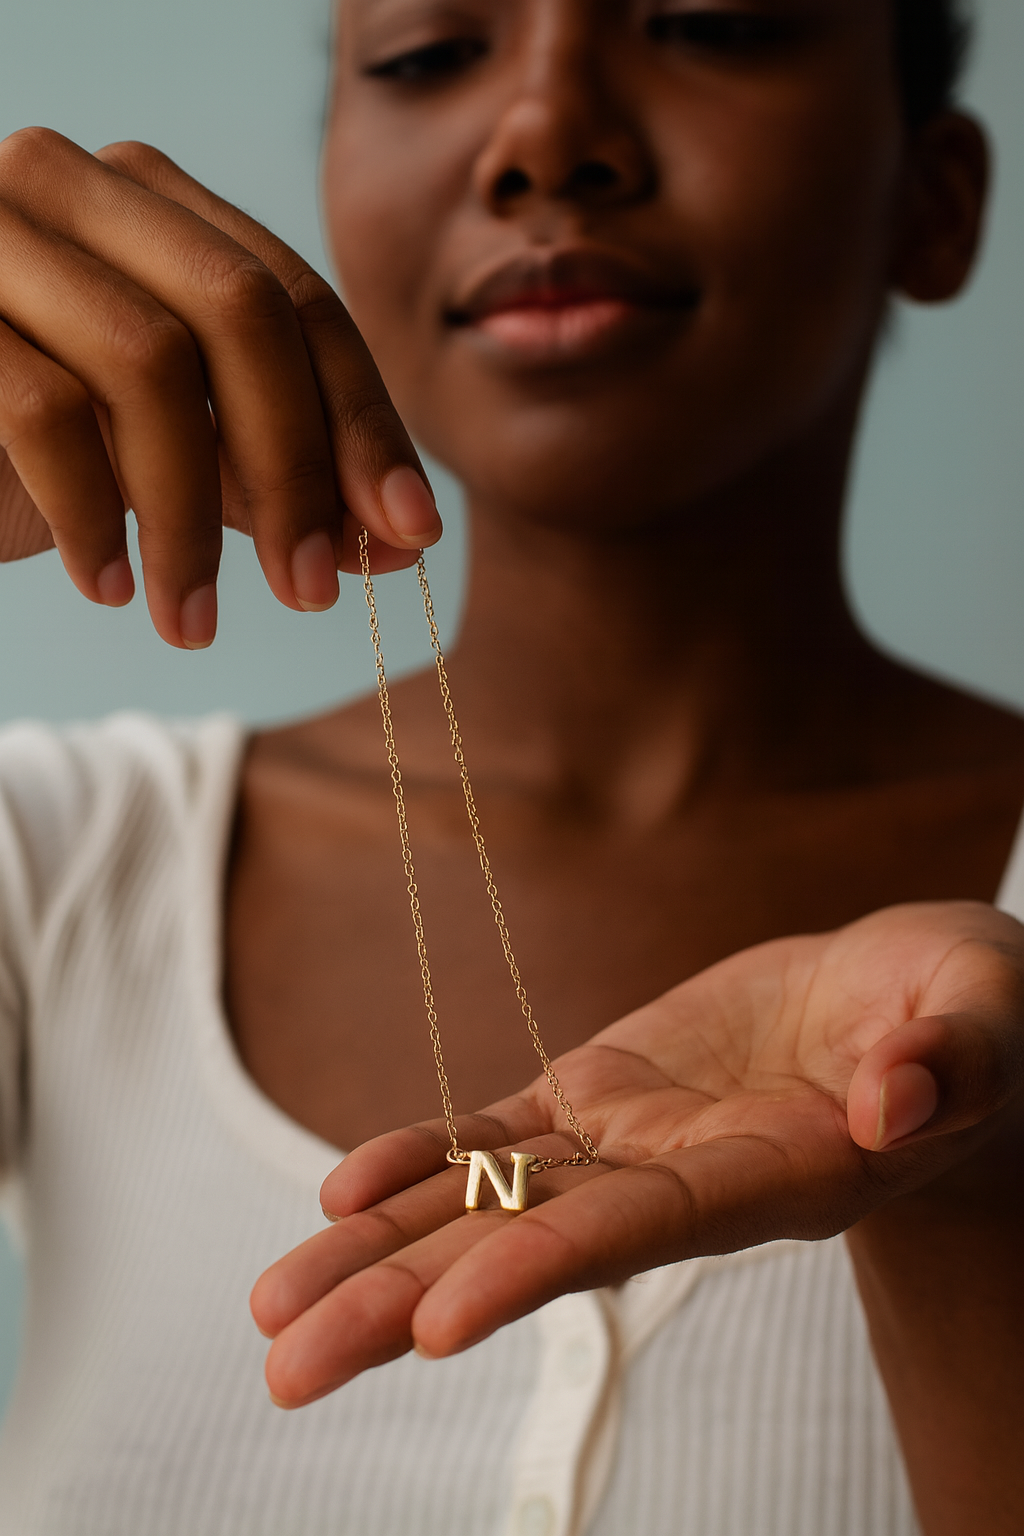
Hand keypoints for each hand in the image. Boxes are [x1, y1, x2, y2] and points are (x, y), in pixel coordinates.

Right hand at [0, 129, 440, 647]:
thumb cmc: (39, 449)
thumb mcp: (175, 454)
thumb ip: (276, 477)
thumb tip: (403, 542)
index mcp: (153, 201)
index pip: (297, 298)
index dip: (366, 420)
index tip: (411, 534)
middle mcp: (73, 184)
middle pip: (241, 310)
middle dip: (297, 467)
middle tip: (315, 592)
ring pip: (146, 363)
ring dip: (189, 520)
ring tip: (193, 623)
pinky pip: (41, 412)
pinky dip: (93, 516)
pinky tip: (111, 586)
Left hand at [251, 900, 1023, 1406]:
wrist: (909, 1005)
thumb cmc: (963, 1014)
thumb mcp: (979, 1016)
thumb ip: (949, 1057)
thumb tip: (896, 1098)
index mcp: (775, 1176)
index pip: (643, 1233)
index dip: (543, 1268)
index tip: (441, 1324)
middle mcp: (685, 1181)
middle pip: (528, 1246)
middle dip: (406, 1301)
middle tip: (287, 1367)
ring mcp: (633, 1142)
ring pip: (491, 1200)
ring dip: (379, 1249)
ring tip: (273, 1306)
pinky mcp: (605, 1092)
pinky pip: (500, 1130)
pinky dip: (423, 1157)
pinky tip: (342, 1191)